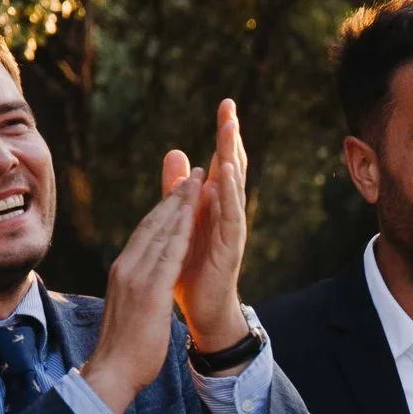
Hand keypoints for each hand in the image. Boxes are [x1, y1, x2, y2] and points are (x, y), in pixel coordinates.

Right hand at [82, 168, 202, 413]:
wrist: (112, 370)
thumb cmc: (125, 348)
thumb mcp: (131, 310)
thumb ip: (138, 291)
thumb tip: (144, 286)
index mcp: (123, 271)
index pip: (146, 234)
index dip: (164, 210)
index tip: (180, 191)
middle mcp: (126, 267)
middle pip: (153, 224)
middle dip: (174, 197)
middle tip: (193, 174)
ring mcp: (135, 277)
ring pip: (161, 232)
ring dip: (181, 205)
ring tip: (198, 182)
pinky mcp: (148, 290)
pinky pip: (169, 255)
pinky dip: (181, 231)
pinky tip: (195, 216)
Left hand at [171, 99, 251, 353]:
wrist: (204, 310)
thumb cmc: (194, 268)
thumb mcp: (183, 220)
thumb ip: (179, 188)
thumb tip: (178, 151)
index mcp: (215, 204)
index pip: (223, 161)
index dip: (224, 134)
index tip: (225, 104)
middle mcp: (227, 212)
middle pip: (232, 165)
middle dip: (230, 136)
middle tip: (229, 105)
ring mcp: (231, 228)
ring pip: (234, 186)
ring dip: (232, 157)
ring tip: (230, 130)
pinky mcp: (230, 247)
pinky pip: (232, 216)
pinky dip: (230, 195)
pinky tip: (228, 174)